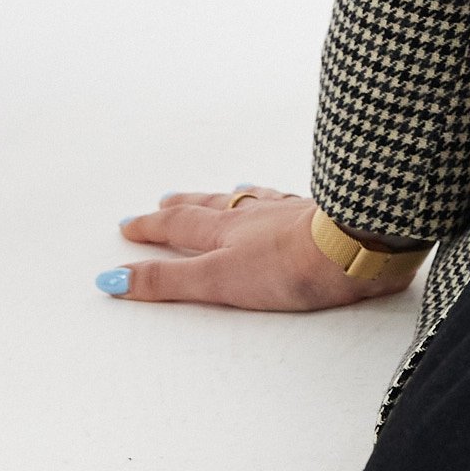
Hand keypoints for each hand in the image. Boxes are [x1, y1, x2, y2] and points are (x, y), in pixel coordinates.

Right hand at [99, 188, 420, 310]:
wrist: (355, 247)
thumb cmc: (288, 267)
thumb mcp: (217, 280)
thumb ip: (168, 280)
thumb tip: (114, 279)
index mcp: (227, 231)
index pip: (179, 226)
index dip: (151, 228)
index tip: (128, 224)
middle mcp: (255, 216)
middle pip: (212, 207)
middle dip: (185, 206)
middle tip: (165, 199)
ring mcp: (290, 213)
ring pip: (253, 200)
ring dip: (232, 198)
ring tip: (225, 190)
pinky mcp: (322, 218)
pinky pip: (290, 203)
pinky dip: (279, 200)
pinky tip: (287, 200)